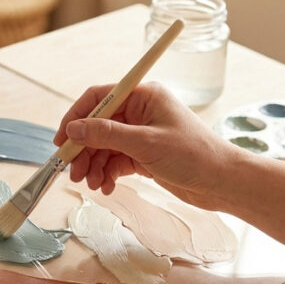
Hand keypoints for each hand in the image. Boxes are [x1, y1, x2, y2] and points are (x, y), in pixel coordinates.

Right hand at [54, 81, 240, 206]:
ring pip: (104, 147)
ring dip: (93, 166)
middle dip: (83, 149)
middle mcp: (140, 112)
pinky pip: (115, 161)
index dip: (76, 117)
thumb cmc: (194, 155)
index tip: (62, 140)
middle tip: (73, 172)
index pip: (98, 98)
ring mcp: (141, 134)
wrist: (222, 182)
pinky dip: (107, 174)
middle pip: (97, 126)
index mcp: (143, 96)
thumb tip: (75, 128)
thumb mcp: (146, 143)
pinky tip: (106, 187)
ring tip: (92, 184)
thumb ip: (107, 135)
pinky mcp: (143, 155)